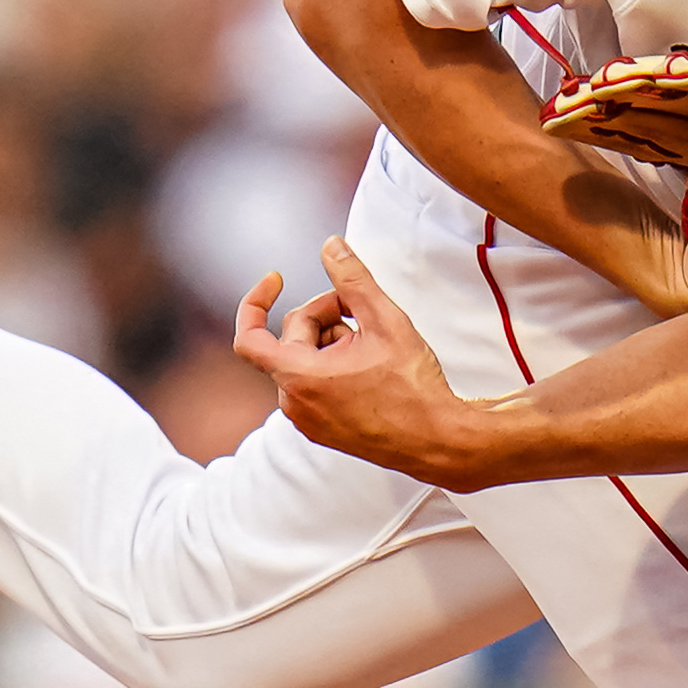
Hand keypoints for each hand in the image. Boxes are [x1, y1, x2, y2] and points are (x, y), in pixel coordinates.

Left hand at [231, 239, 501, 488]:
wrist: (437, 440)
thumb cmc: (413, 387)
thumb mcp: (384, 321)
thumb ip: (352, 279)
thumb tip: (331, 247)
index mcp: (299, 378)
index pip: (249, 337)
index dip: (256, 301)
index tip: (276, 280)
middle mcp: (295, 403)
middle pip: (292, 339)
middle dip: (324, 316)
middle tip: (362, 311)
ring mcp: (308, 420)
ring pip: (305, 362)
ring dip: (333, 343)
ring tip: (373, 346)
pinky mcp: (324, 430)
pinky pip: (315, 386)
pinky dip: (335, 367)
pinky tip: (371, 367)